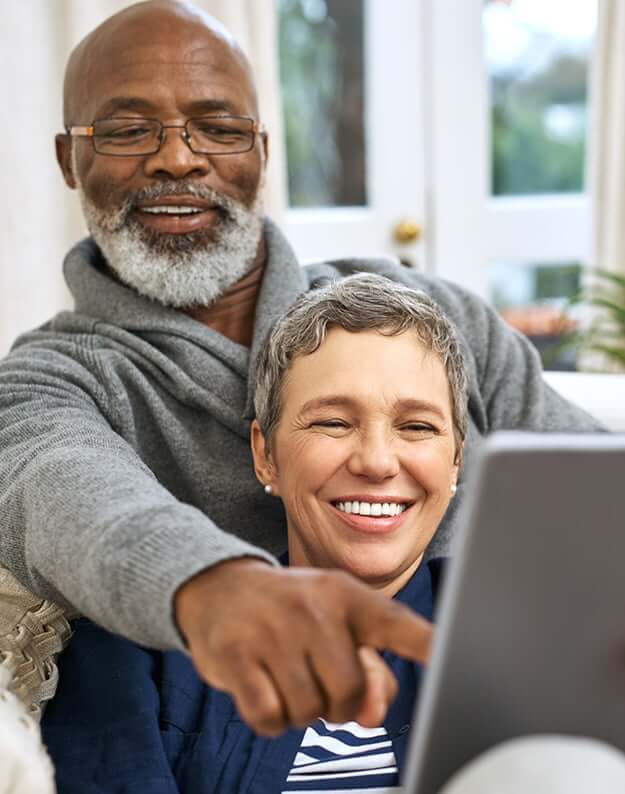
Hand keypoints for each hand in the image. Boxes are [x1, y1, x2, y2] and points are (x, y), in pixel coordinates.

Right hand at [174, 558, 432, 735]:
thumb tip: (371, 716)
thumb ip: (369, 671)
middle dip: (337, 704)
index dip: (429, 646)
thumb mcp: (335, 624)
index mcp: (348, 596)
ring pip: (310, 713)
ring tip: (287, 675)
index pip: (397, 625)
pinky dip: (271, 718)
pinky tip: (263, 686)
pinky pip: (270, 719)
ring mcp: (273, 631)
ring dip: (301, 711)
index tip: (455, 658)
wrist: (220, 588)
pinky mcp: (237, 656)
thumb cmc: (291, 612)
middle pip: (351, 694)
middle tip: (316, 678)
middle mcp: (314, 609)